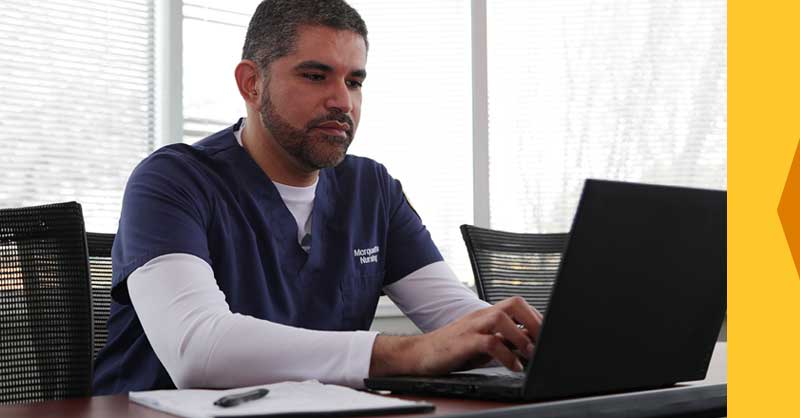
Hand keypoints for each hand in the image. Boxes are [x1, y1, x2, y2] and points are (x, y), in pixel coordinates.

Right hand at [370, 296, 542, 376]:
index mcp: (487, 314)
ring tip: (531, 354)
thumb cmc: (453, 349)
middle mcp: (481, 316)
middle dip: (533, 321)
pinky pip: (489, 342)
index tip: (549, 334)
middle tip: (544, 341)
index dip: (537, 317)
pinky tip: (513, 366)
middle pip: (514, 304)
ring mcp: (471, 327)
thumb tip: (531, 345)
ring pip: (502, 319)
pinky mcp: (463, 342)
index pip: (518, 305)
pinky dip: (506, 355)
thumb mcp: (483, 343)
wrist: (420, 354)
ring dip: (521, 337)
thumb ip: (504, 341)